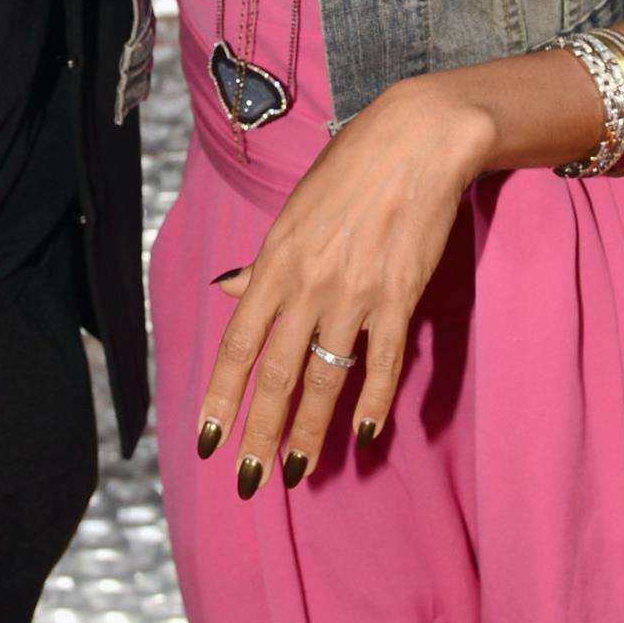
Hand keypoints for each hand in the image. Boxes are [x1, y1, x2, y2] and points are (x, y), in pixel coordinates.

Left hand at [196, 76, 495, 495]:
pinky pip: (383, 362)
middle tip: (248, 481)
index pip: (238, 345)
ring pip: (326, 378)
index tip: (209, 440)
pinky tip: (363, 434)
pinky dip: (373, 402)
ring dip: (309, 431)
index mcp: (275, 262)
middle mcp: (308, 284)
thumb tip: (228, 292)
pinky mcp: (400, 296)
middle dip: (259, 434)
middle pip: (276, 375)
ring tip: (296, 470)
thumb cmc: (349, 169)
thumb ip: (263, 264)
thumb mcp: (293, 213)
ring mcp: (355, 293)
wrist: (414, 141)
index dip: (222, 399)